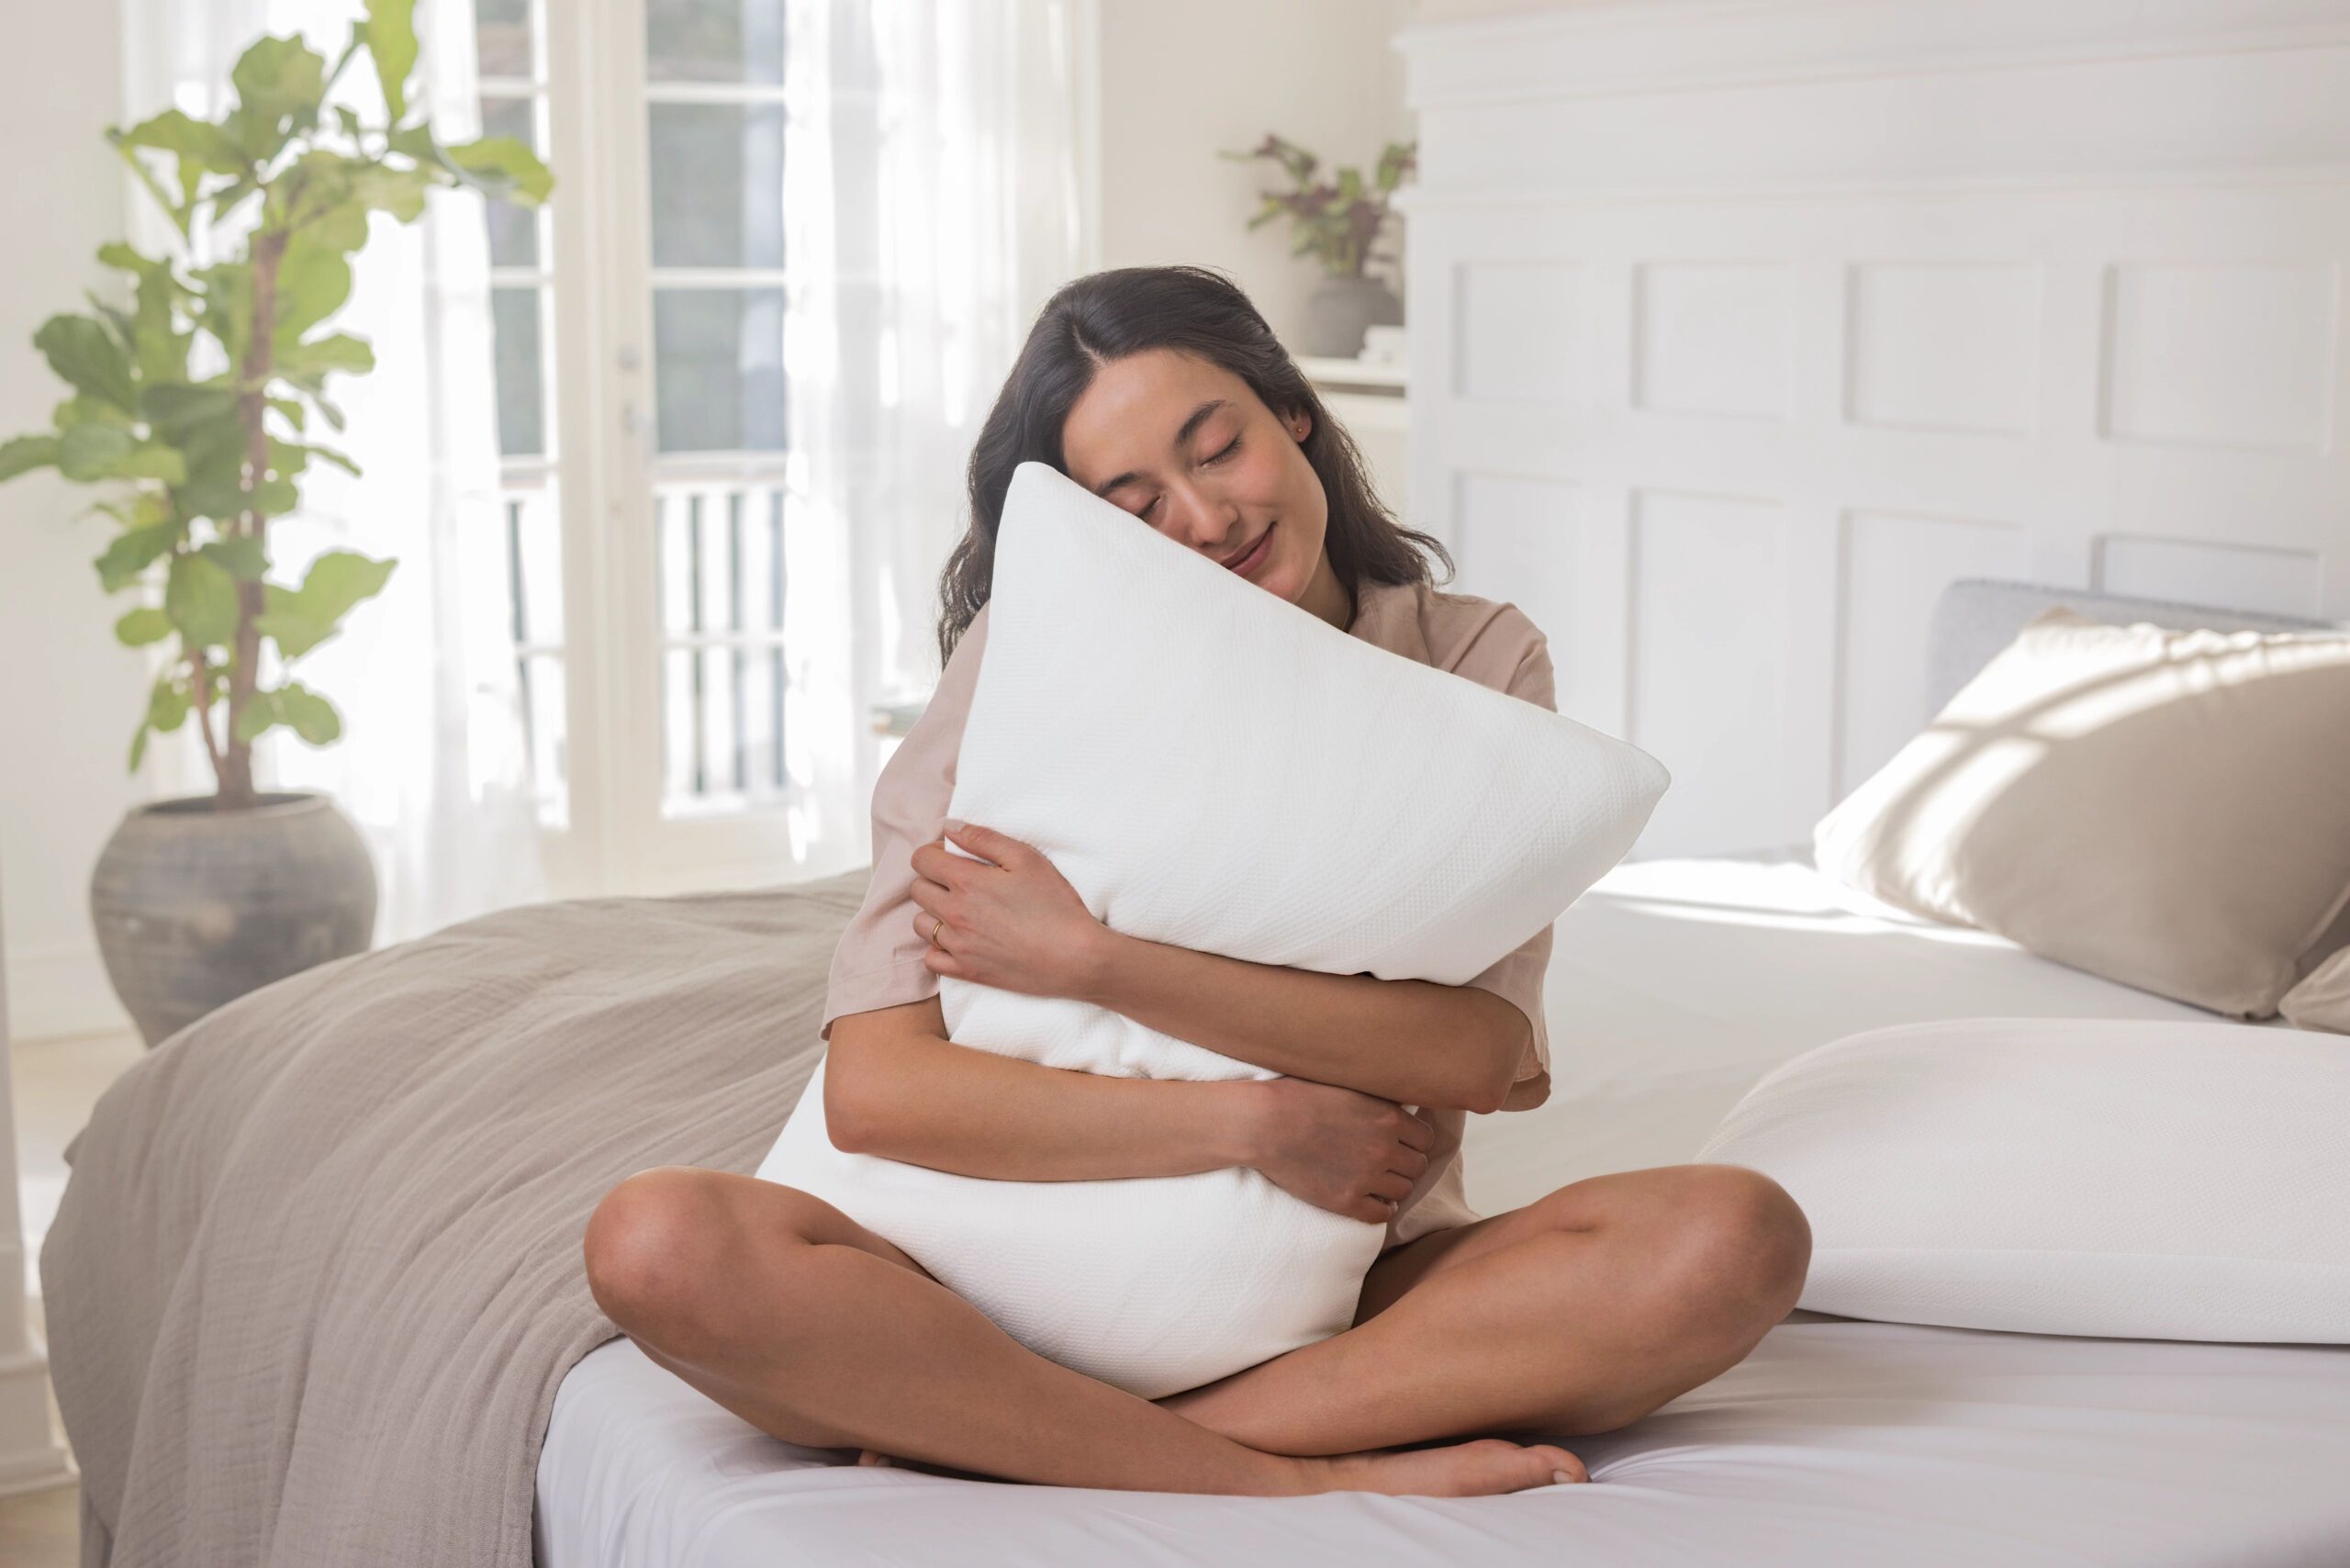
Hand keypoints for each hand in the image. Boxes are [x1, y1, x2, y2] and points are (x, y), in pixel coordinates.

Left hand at [909, 820, 1108, 998]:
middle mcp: (954, 914)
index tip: (954, 857)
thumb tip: (950, 828)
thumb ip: (983, 839)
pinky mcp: (966, 971)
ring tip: (961, 911)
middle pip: (917, 890)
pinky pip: (931, 959)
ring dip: (934, 913)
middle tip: (962, 882)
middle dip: (933, 880)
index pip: (921, 860)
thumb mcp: (1026, 858)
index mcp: (966, 882)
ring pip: (921, 924)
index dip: (934, 853)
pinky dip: (939, 948)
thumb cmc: (1055, 904)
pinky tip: (959, 940)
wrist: (1074, 957)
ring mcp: (957, 945)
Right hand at [1240, 1077, 1434, 1224]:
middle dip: (1406, 1163)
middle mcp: (1384, 1149)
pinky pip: (1381, 1214)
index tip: (1403, 1142)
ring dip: (1394, 1186)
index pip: (1426, 1139)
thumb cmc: (1299, 1096)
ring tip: (1380, 1180)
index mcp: (1388, 1118)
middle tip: (1390, 1161)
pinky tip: (1372, 1199)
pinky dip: (1381, 1208)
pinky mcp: (1345, 1201)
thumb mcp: (1348, 1084)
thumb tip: (1398, 1103)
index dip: (1415, 1141)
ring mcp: (1366, 1178)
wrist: (1264, 1124)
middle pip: (1418, 1166)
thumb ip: (1377, 1098)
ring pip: (1403, 1191)